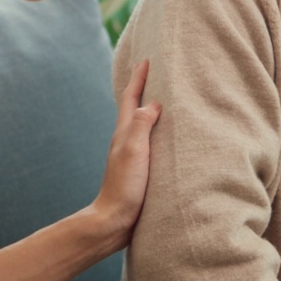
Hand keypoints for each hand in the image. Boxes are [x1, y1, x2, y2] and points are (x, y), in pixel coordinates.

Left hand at [90, 60, 161, 248]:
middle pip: (135, 107)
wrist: (114, 220)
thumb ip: (142, 125)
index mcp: (125, 132)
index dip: (139, 78)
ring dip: (151, 108)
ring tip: (164, 98)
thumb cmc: (124, 186)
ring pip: (142, 123)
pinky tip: (166, 135)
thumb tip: (153, 103)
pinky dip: (157, 130)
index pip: (132, 98)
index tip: (146, 59)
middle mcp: (127, 140)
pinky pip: (150, 140)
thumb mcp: (134, 151)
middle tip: (155, 72)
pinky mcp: (140, 169)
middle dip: (143, 88)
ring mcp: (133, 154)